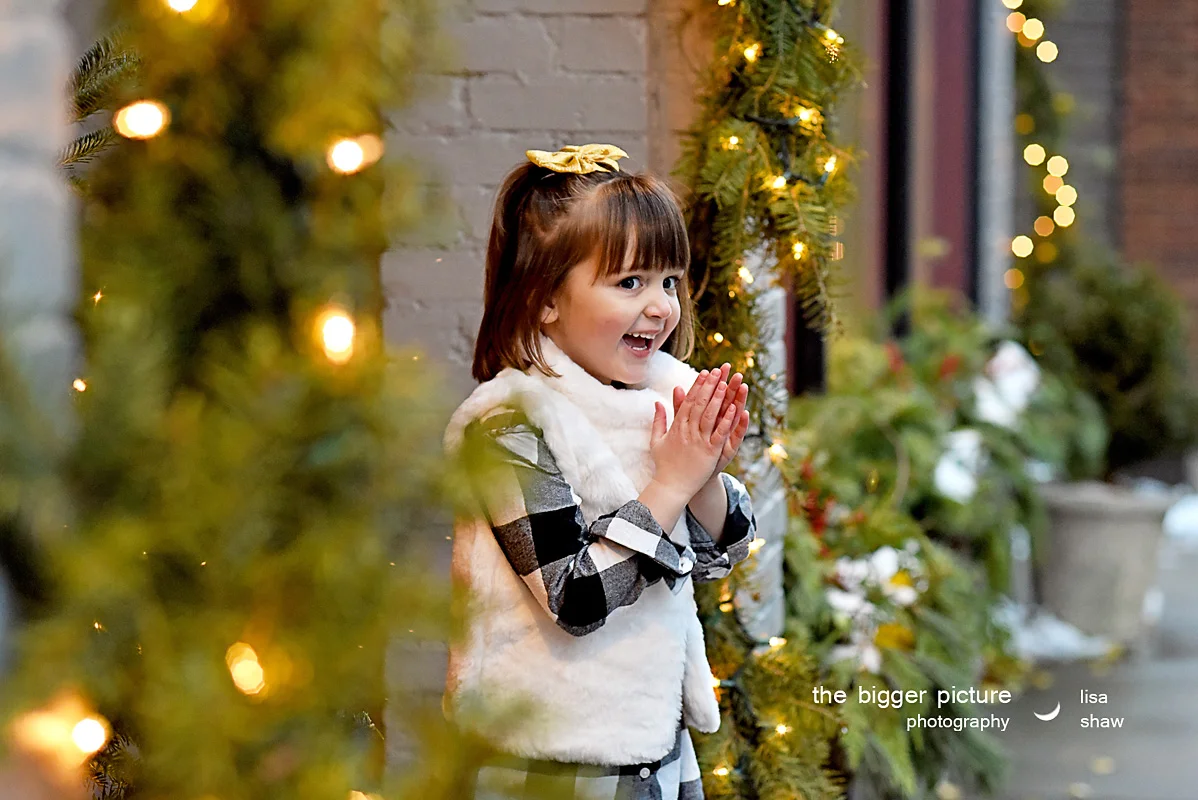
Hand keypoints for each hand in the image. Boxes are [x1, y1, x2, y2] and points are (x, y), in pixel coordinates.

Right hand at [649, 368, 739, 502]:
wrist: (671, 487)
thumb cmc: (664, 465)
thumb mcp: (657, 440)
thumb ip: (659, 420)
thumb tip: (657, 403)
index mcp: (677, 427)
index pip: (688, 401)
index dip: (697, 386)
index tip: (704, 373)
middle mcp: (687, 431)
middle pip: (700, 404)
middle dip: (709, 386)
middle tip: (718, 371)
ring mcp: (699, 441)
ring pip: (710, 415)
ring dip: (718, 398)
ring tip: (726, 383)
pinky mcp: (709, 452)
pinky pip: (719, 433)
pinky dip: (727, 420)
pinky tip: (734, 409)